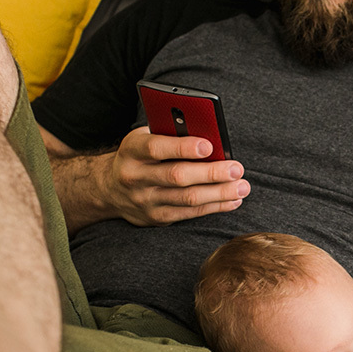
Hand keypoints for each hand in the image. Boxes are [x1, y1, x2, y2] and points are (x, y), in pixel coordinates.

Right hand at [103, 127, 248, 225]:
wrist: (109, 188)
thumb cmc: (139, 155)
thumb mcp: (145, 137)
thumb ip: (170, 134)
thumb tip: (210, 134)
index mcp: (131, 151)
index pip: (156, 148)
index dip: (183, 147)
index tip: (209, 145)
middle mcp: (135, 177)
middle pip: (177, 176)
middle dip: (211, 173)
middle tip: (237, 169)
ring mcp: (145, 201)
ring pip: (187, 199)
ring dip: (219, 193)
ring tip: (243, 186)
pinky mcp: (157, 217)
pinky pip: (190, 214)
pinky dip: (215, 207)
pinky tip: (233, 200)